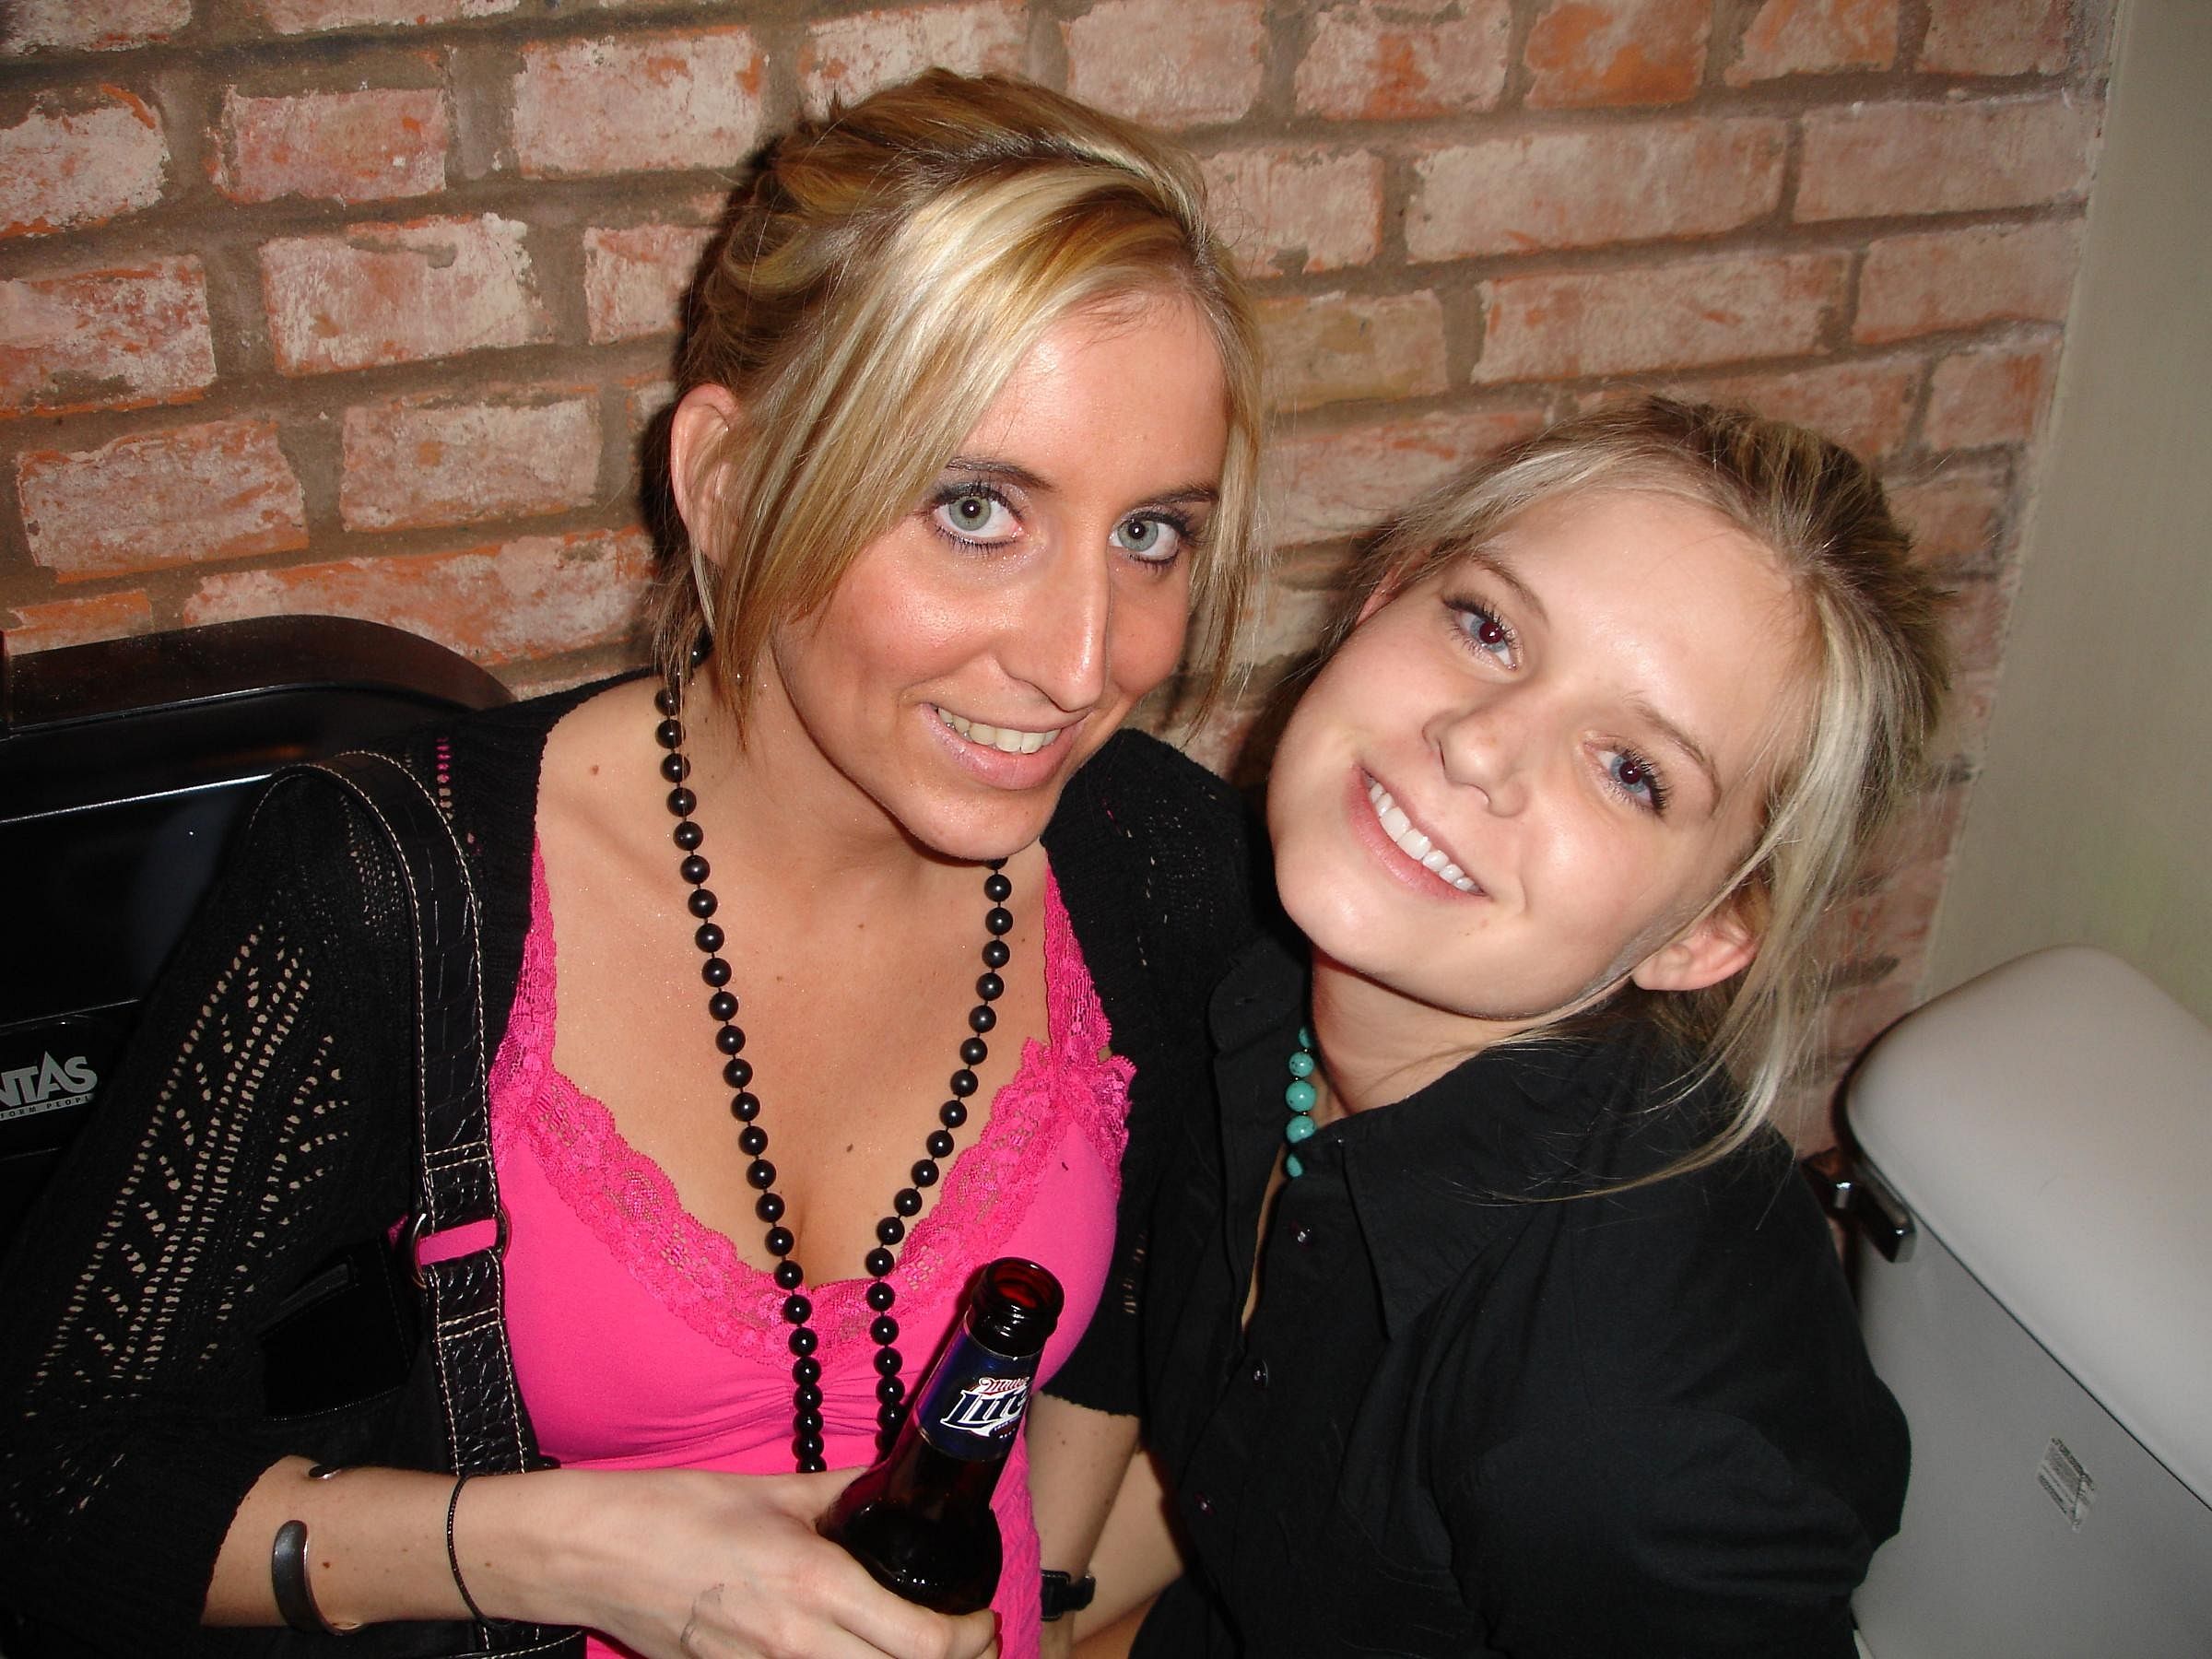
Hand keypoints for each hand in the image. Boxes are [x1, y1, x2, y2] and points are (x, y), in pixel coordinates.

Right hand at [504, 1465, 997, 1658]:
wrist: (594, 1554)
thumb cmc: (678, 1514)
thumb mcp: (777, 1492)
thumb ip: (844, 1491)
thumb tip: (894, 1479)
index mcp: (813, 1587)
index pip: (921, 1643)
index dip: (969, 1638)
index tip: (981, 1619)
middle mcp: (794, 1646)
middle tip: (966, 1640)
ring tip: (915, 1650)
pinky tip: (855, 1655)